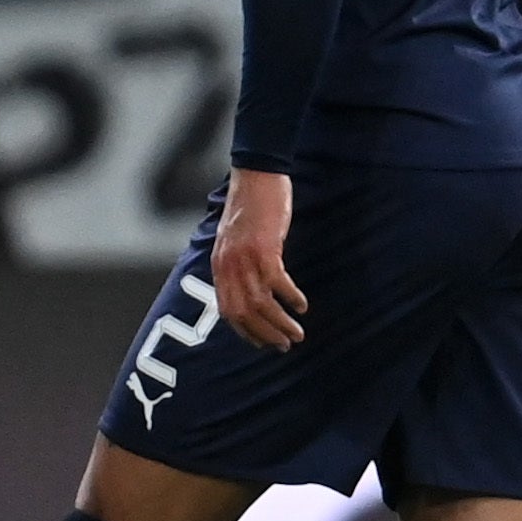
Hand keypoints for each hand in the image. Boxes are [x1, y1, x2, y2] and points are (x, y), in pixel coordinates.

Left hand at [209, 167, 309, 350]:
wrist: (255, 175)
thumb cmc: (249, 206)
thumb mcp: (234, 239)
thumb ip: (237, 264)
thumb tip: (249, 288)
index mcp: (220, 265)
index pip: (227, 311)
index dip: (245, 331)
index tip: (263, 343)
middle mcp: (228, 266)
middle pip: (244, 313)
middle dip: (265, 335)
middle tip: (284, 345)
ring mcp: (245, 258)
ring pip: (261, 304)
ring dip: (280, 323)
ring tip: (297, 333)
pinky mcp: (264, 248)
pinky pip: (278, 284)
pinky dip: (291, 298)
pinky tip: (301, 305)